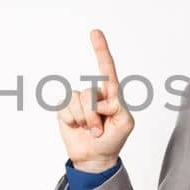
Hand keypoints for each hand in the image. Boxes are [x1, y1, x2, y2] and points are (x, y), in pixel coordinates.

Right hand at [56, 29, 134, 172]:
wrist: (94, 157)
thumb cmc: (113, 139)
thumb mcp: (125, 123)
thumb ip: (117, 106)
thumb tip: (98, 100)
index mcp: (111, 94)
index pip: (106, 68)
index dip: (101, 50)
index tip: (94, 32)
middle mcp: (94, 94)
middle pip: (88, 92)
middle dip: (92, 116)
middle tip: (99, 130)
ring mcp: (78, 101)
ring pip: (76, 101)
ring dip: (83, 120)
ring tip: (90, 130)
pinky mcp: (65, 109)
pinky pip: (64, 107)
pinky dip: (71, 121)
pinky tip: (76, 127)